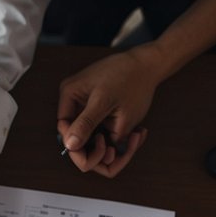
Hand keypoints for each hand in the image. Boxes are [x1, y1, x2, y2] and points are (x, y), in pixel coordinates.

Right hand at [56, 46, 161, 176]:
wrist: (150, 64)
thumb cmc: (131, 80)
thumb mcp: (107, 103)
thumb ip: (87, 124)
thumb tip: (69, 145)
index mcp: (70, 95)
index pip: (65, 132)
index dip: (81, 150)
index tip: (107, 152)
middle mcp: (73, 101)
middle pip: (77, 137)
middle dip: (100, 149)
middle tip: (121, 148)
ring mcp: (86, 105)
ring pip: (91, 138)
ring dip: (113, 144)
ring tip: (136, 136)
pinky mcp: (99, 111)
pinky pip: (102, 131)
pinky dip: (118, 136)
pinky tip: (137, 132)